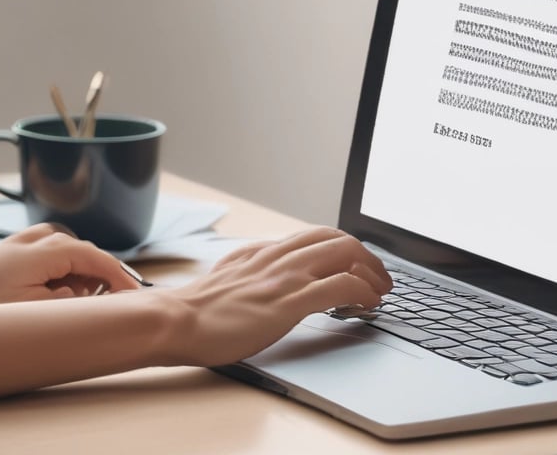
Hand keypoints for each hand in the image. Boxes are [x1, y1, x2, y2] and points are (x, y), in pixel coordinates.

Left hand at [0, 223, 140, 304]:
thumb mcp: (32, 308)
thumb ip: (71, 302)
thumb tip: (93, 301)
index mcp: (56, 249)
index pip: (103, 262)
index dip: (122, 281)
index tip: (136, 299)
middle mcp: (49, 237)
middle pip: (91, 259)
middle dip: (100, 284)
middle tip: (104, 311)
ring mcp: (35, 239)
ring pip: (74, 259)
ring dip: (79, 281)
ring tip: (71, 307)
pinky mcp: (23, 247)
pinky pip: (57, 259)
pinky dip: (63, 276)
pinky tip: (52, 296)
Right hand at [159, 226, 392, 366]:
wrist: (176, 322)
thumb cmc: (197, 309)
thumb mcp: (228, 274)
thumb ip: (251, 266)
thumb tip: (262, 265)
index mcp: (265, 252)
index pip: (317, 235)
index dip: (345, 247)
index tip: (358, 264)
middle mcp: (279, 257)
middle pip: (338, 239)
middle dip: (367, 257)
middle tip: (380, 279)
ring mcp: (286, 277)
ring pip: (345, 254)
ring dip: (372, 271)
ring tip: (380, 291)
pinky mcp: (289, 301)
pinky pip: (340, 286)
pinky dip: (363, 292)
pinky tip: (368, 304)